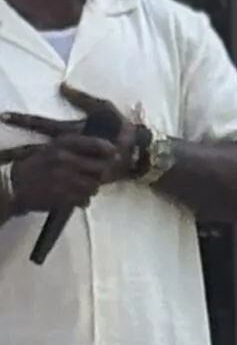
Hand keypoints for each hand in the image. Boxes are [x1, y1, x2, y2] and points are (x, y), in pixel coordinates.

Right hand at [0, 116, 134, 217]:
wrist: (13, 186)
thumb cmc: (36, 166)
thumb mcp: (54, 148)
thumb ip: (77, 147)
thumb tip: (108, 149)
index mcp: (63, 144)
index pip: (97, 144)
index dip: (109, 150)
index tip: (114, 154)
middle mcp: (65, 158)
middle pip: (100, 167)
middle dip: (103, 173)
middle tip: (101, 176)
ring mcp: (64, 178)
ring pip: (94, 185)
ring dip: (92, 188)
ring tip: (85, 188)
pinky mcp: (61, 196)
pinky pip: (84, 199)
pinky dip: (83, 200)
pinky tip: (77, 198)